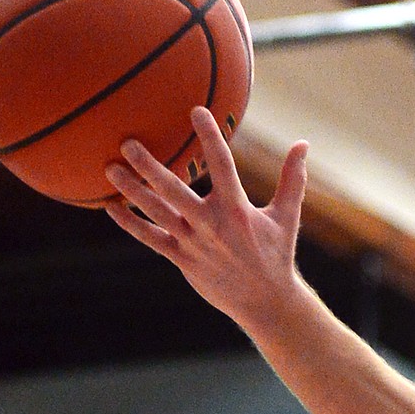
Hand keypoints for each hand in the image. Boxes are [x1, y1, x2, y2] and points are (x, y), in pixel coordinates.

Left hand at [105, 107, 308, 332]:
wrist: (265, 302)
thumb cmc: (276, 255)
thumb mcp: (286, 216)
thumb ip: (291, 178)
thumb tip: (303, 144)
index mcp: (236, 209)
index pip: (221, 164)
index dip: (209, 135)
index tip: (196, 111)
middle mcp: (210, 224)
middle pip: (173, 189)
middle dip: (149, 165)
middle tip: (128, 142)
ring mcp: (193, 243)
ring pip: (156, 213)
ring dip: (131, 191)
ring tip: (110, 168)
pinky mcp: (182, 260)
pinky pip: (151, 239)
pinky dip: (130, 224)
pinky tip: (111, 207)